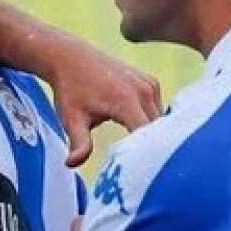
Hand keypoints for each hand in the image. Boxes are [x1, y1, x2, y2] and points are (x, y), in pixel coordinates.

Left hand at [48, 38, 161, 166]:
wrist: (70, 58)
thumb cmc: (70, 91)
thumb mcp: (72, 119)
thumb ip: (78, 144)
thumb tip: (71, 164)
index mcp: (125, 102)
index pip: (147, 137)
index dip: (144, 157)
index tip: (137, 173)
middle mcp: (143, 91)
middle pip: (157, 132)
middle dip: (150, 151)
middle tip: (141, 172)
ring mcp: (149, 85)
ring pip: (160, 122)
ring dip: (151, 137)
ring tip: (139, 155)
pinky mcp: (151, 83)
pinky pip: (158, 111)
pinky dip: (151, 124)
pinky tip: (138, 134)